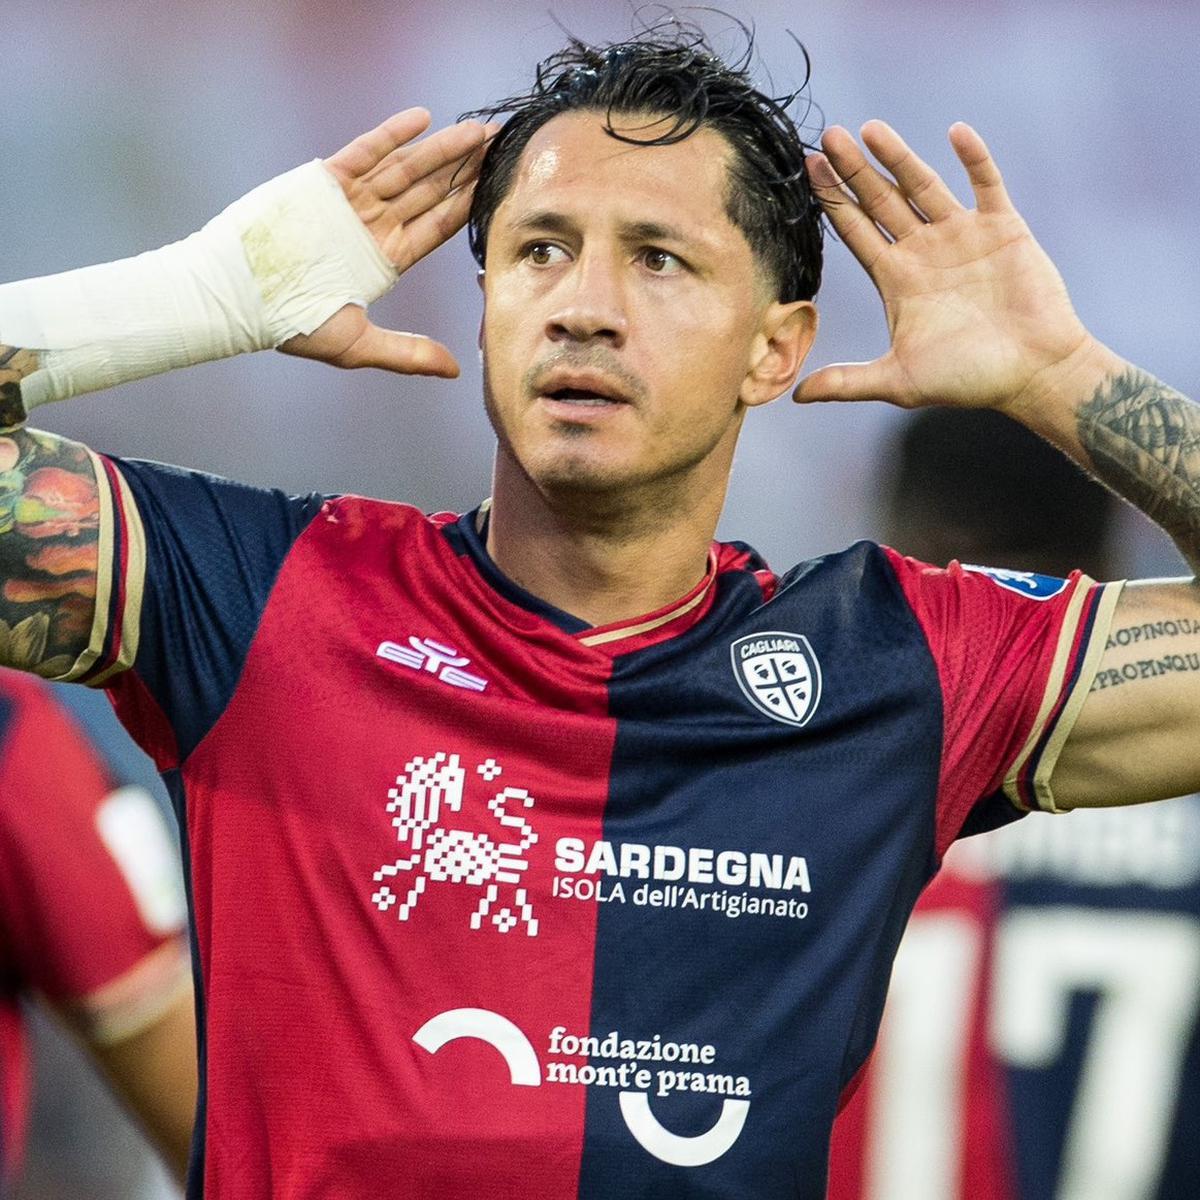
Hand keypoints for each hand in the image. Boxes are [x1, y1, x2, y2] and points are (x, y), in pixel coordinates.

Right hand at [281, 108, 494, 377]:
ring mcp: (351, 200)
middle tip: (499, 145)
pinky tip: (423, 119)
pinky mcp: (324, 179)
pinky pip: (365, 151)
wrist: (238, 295)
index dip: (467, 206)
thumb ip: (407, 354)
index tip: (499, 188)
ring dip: (439, 149)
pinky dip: (391, 135)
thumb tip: (456, 371)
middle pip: (429, 192)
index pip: (437, 227)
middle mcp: (374, 226)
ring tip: (475, 131)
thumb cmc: (291, 323)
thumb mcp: (358, 344)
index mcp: (387, 259)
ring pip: (404, 169)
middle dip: (464, 169)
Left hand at [794, 121, 1096, 416]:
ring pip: (923, 185)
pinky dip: (973, 158)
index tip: (809, 168)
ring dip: (898, 156)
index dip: (832, 201)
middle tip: (828, 134)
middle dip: (854, 170)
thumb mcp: (897, 381)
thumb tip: (795, 396)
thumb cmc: (967, 380)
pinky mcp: (1003, 229)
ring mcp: (962, 236)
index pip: (856, 231)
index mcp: (897, 279)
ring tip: (870, 128)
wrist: (1032, 373)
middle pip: (881, 200)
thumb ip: (847, 382)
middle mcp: (924, 252)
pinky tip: (955, 132)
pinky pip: (986, 183)